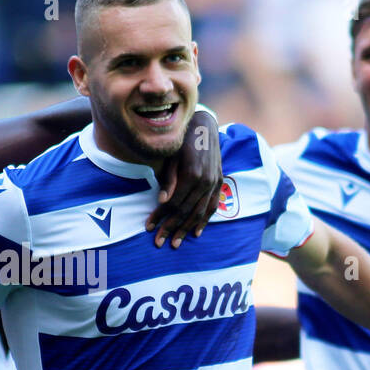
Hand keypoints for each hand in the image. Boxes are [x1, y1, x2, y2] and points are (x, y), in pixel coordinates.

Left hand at [146, 114, 221, 247]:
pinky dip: (204, 221)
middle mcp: (205, 181)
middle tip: (159, 242)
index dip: (160, 216)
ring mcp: (214, 183)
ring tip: (175, 243)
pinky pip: (212, 206)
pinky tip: (196, 233)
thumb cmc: (183, 141)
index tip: (149, 227)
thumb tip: (162, 201)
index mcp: (192, 174)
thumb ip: (169, 180)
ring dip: (186, 230)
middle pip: (185, 211)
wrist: (205, 127)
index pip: (173, 203)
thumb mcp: (172, 157)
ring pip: (199, 213)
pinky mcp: (220, 183)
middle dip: (171, 228)